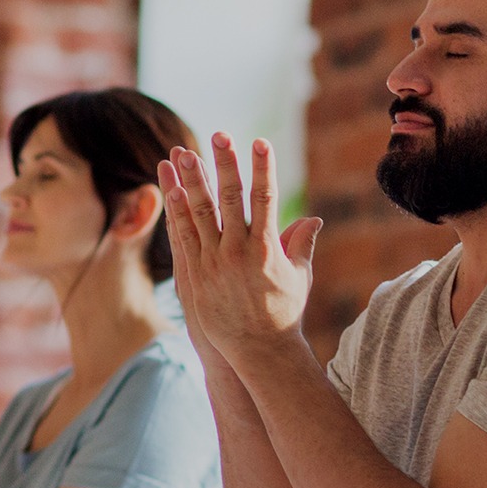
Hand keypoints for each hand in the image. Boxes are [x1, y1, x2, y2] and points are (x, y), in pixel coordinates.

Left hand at [158, 134, 321, 370]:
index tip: (261, 142)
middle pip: (230, 199)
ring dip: (193, 182)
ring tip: (185, 153)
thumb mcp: (299, 277)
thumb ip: (302, 245)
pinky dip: (178, 213)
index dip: (263, 168)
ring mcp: (214, 263)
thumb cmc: (284, 314)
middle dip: (225, 165)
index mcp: (268, 249)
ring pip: (200, 214)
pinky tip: (172, 190)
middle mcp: (239, 252)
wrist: (259, 352)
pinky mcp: (196, 276)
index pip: (266, 199)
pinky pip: (184, 238)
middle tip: (220, 135)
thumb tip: (314, 219)